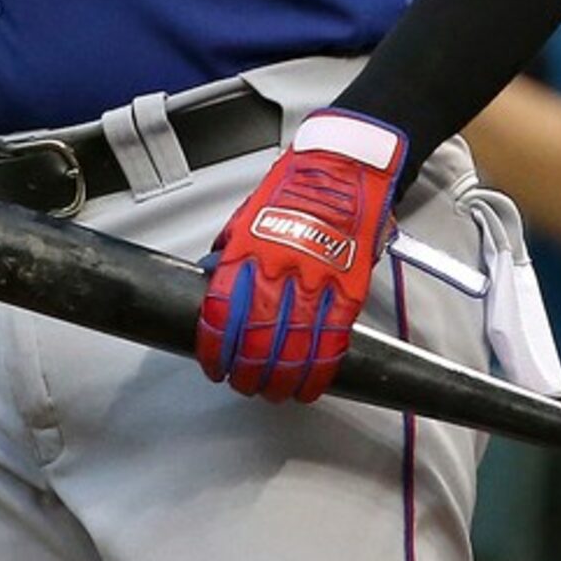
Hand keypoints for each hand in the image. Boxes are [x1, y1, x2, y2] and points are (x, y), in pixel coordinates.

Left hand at [195, 109, 405, 403]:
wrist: (344, 167)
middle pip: (258, 338)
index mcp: (249, 250)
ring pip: (295, 347)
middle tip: (243, 385)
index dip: (215, 347)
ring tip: (273, 393)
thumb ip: (230, 249)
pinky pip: (333, 340)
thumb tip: (210, 277)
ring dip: (281, 379)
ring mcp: (318, 281)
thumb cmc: (294, 187)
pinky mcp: (350, 288)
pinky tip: (309, 385)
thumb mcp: (247, 213)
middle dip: (247, 371)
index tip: (213, 365)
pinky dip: (320, 369)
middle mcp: (280, 269)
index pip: (223, 312)